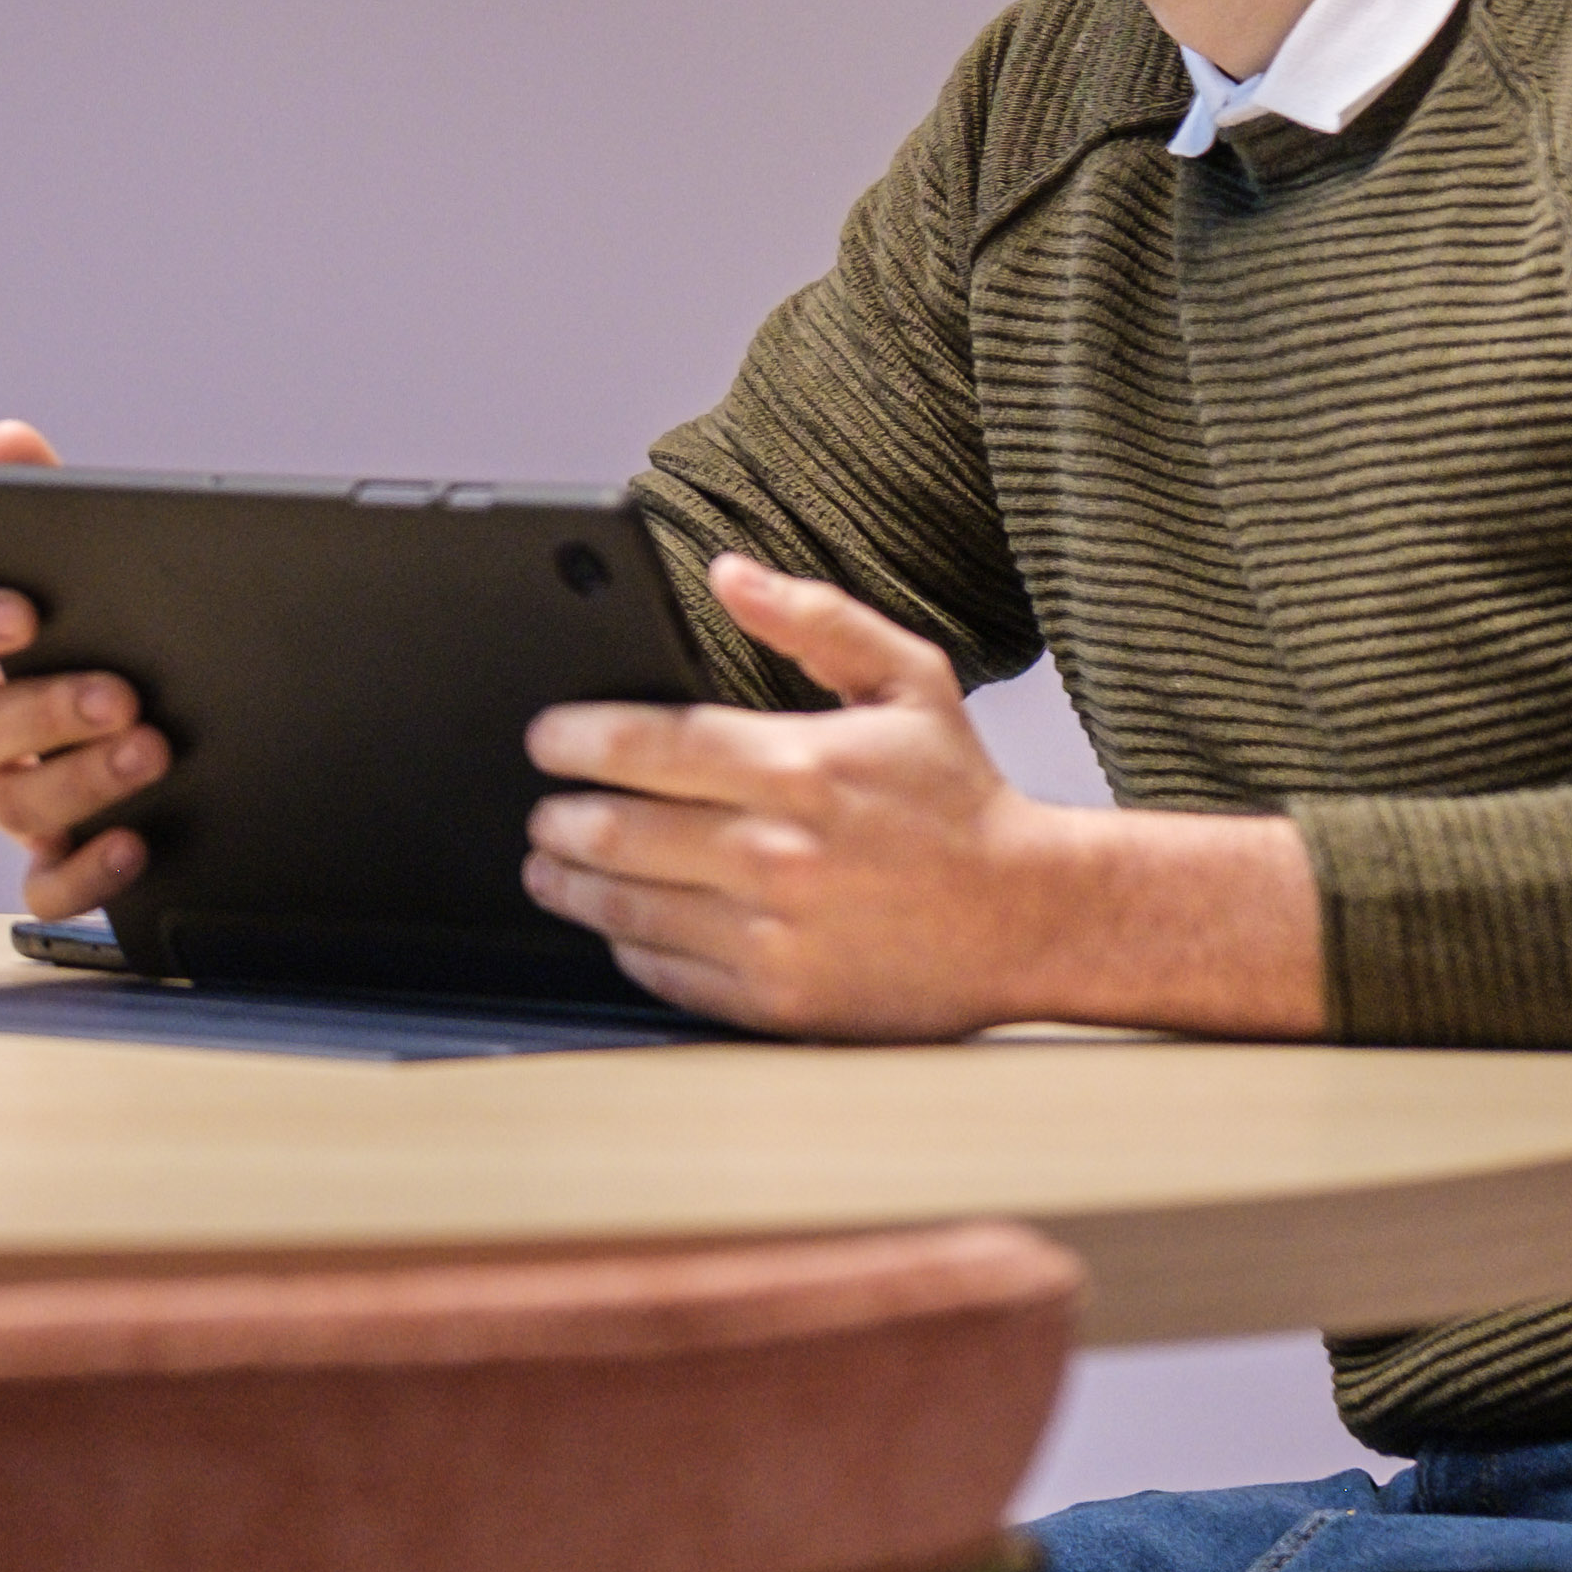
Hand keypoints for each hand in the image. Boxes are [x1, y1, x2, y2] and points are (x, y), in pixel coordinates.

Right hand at [0, 419, 169, 918]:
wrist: (194, 734)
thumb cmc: (109, 639)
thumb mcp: (86, 571)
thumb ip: (45, 504)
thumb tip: (7, 437)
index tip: (25, 611)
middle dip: (41, 710)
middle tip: (120, 695)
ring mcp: (9, 803)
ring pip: (12, 805)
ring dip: (80, 782)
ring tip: (153, 753)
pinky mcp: (55, 866)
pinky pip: (44, 890)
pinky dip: (83, 874)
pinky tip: (134, 845)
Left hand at [517, 557, 1089, 1035]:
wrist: (1030, 919)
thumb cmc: (961, 801)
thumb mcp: (909, 681)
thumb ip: (815, 618)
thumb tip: (728, 572)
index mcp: (798, 767)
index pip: (642, 746)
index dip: (570, 739)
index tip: (544, 739)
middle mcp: (777, 854)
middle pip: (614, 831)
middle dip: (556, 819)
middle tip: (541, 811)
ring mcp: (773, 934)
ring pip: (624, 907)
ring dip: (570, 883)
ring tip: (551, 866)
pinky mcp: (776, 998)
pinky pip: (663, 971)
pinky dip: (625, 943)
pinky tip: (618, 922)